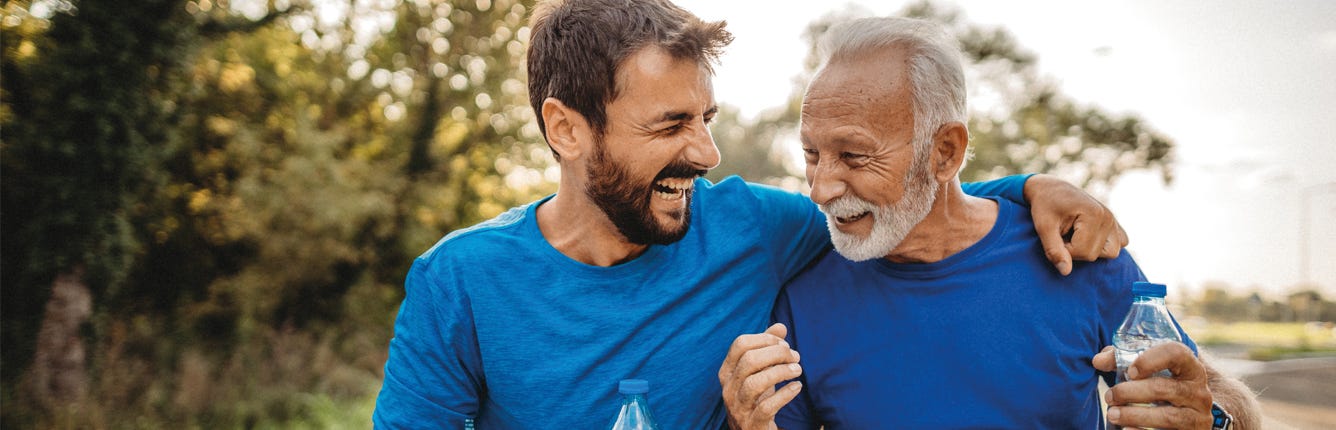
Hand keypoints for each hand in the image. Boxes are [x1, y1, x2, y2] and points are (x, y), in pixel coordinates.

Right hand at [718, 323, 802, 429]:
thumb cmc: (756, 398)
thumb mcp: (759, 372)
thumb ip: (767, 348)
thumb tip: (780, 326)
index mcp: (727, 372)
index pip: (740, 344)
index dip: (765, 339)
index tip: (783, 344)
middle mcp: (728, 388)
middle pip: (749, 361)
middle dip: (776, 354)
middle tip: (795, 356)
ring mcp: (738, 407)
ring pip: (755, 383)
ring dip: (780, 372)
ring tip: (798, 369)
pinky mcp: (752, 424)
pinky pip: (767, 407)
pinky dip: (784, 395)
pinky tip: (796, 387)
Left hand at [1024, 174, 1127, 274]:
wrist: (1050, 189)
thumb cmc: (1044, 206)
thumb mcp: (1043, 228)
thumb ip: (1054, 250)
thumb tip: (1066, 272)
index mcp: (1094, 214)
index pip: (1083, 252)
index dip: (1064, 250)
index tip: (1055, 236)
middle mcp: (1108, 217)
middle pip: (1095, 255)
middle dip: (1075, 251)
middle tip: (1063, 234)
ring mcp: (1113, 220)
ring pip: (1111, 253)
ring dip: (1090, 250)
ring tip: (1075, 236)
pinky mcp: (1114, 224)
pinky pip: (1119, 243)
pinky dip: (1104, 245)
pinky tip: (1088, 236)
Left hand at [1092, 344, 1213, 428]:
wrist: (1187, 415)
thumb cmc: (1162, 385)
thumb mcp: (1149, 371)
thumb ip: (1122, 360)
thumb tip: (1098, 360)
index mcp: (1190, 368)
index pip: (1176, 353)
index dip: (1150, 360)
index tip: (1129, 371)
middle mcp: (1199, 391)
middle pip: (1164, 388)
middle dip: (1130, 392)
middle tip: (1109, 396)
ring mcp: (1198, 416)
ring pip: (1168, 416)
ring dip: (1134, 415)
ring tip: (1112, 414)